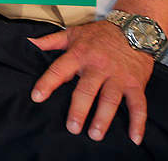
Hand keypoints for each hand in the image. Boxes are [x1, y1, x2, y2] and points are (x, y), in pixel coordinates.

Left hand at [30, 21, 154, 144]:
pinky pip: (139, 105)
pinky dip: (138, 122)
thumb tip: (28, 42)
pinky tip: (134, 138)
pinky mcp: (135, 84)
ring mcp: (118, 76)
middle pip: (87, 90)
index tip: (37, 97)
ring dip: (103, 118)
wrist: (134, 29)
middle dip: (79, 109)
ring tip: (95, 134)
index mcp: (79, 55)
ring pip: (110, 99)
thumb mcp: (73, 34)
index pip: (59, 70)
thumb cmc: (100, 34)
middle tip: (72, 127)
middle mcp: (98, 67)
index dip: (47, 83)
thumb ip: (50, 41)